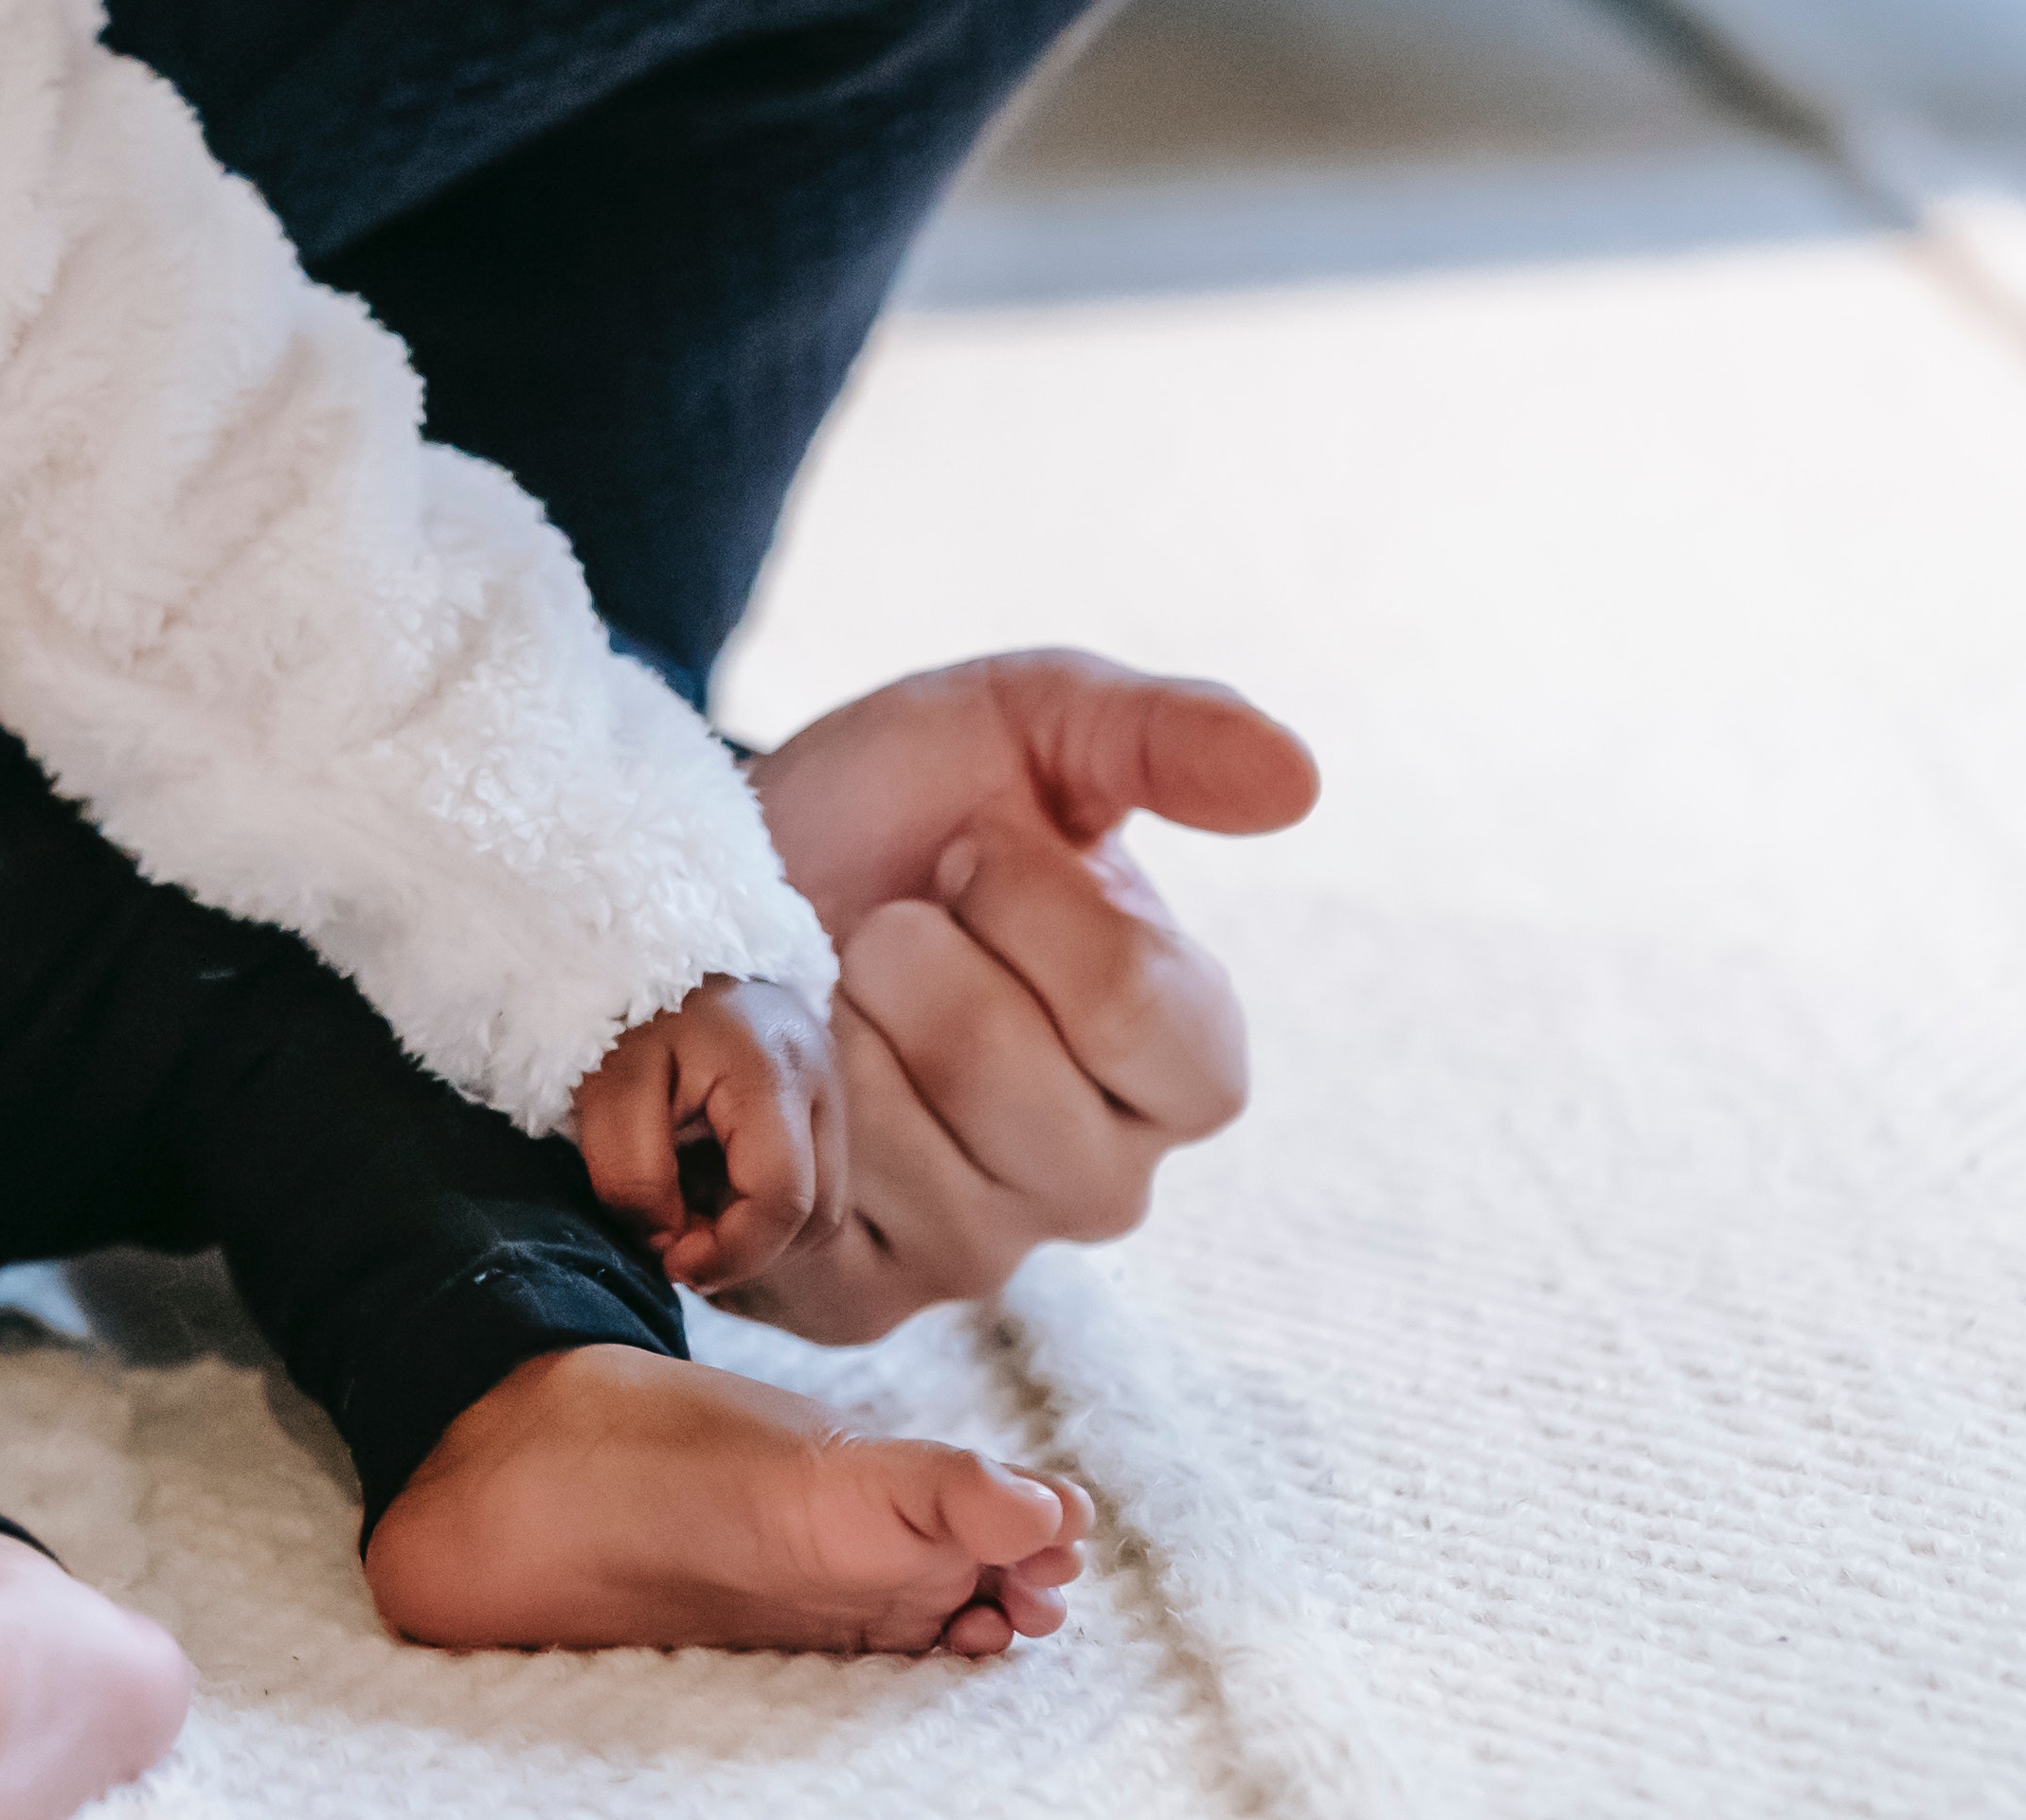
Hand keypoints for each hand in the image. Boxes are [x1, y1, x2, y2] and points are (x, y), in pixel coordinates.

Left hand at [568, 970, 838, 1296]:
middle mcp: (823, 1081)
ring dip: (756, 1231)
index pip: (783, 1199)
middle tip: (673, 1239)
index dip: (730, 1252)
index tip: (668, 1258)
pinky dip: (761, 1206)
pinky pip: (812, 1186)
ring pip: (821, 1209)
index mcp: (773, 1071)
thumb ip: (632, 1175)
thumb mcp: (607, 1088)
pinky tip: (711, 1184)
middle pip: (816, 1215)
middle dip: (745, 1248)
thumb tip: (669, 1242)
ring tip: (689, 1206)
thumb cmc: (627, 1012)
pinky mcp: (823, 1104)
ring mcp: (833, 1091)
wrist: (653, 940)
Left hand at [737, 648, 1318, 1341]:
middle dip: (911, 949)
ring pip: (903, 1138)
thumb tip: (1298, 780)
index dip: (1030, 902)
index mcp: (1184, 1062)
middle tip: (885, 920)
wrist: (727, 874)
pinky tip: (786, 1058)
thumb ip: (1166, 739)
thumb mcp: (1029, 727)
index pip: (1144, 1013)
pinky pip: (811, 1204)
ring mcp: (980, 1250)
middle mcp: (1103, 1182)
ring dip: (833, 1015)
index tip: (966, 851)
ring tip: (831, 984)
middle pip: (1006, 1078)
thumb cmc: (897, 811)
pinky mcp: (859, 1297)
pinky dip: (769, 1096)